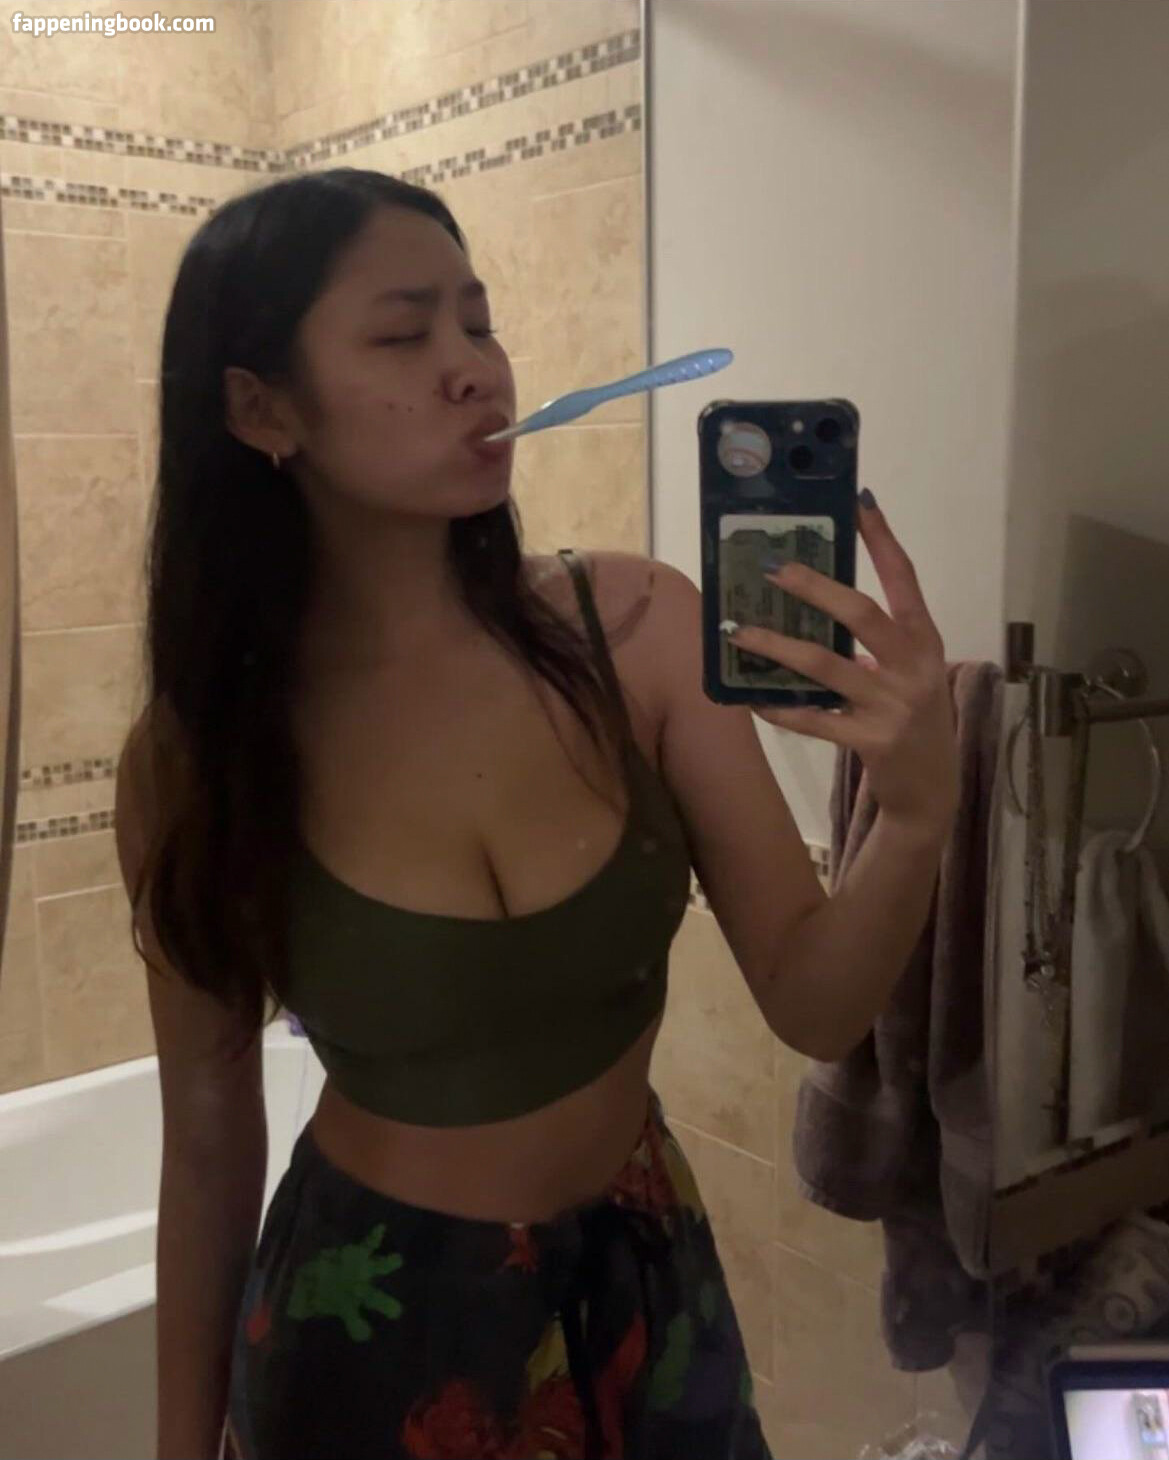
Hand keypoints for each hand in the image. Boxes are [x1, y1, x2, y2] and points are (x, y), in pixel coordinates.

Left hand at [727, 491, 959, 838]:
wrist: (932, 790)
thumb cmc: (911, 718)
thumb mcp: (908, 672)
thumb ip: (875, 642)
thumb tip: (815, 604)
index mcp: (924, 640)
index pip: (905, 578)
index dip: (883, 540)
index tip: (860, 502)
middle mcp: (914, 667)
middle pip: (862, 614)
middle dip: (815, 588)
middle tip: (774, 568)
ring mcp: (893, 706)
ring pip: (826, 666)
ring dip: (777, 646)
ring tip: (739, 631)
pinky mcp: (870, 742)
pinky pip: (813, 719)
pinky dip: (779, 708)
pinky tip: (750, 697)